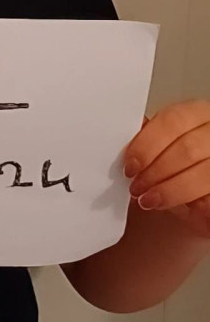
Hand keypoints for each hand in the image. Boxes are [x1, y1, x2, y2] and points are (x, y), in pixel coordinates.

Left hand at [123, 101, 209, 238]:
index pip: (173, 120)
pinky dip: (190, 204)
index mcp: (197, 114)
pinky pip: (208, 198)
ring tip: (148, 200)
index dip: (148, 144)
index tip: (130, 165)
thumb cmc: (176, 165)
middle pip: (187, 148)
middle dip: (156, 171)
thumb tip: (121, 136)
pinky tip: (175, 207)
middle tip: (136, 186)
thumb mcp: (160, 146)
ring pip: (201, 173)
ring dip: (169, 190)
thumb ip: (148, 138)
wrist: (193, 192)